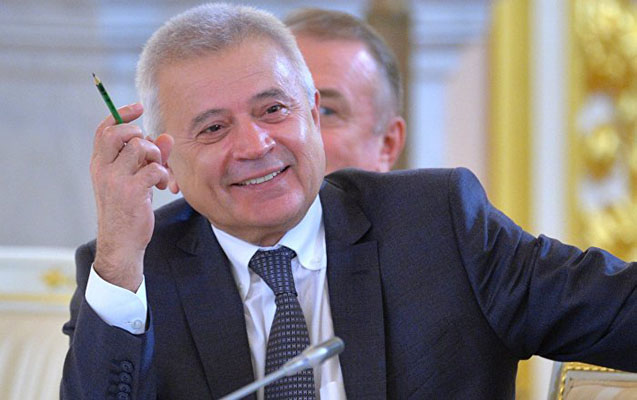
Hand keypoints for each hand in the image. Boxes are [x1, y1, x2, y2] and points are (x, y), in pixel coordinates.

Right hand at [90, 103, 173, 291]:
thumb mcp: (135, 180)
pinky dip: (163, 174)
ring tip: (159, 171)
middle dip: (140, 133)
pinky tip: (162, 185)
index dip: (122, 114)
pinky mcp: (132, 191)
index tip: (138, 108)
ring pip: (140, 147)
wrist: (121, 244)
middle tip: (150, 151)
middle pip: (119, 132)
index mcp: (99, 164)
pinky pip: (154, 168)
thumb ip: (149, 158)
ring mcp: (116, 180)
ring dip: (156, 155)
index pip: (104, 129)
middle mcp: (103, 169)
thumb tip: (166, 137)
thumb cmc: (128, 211)